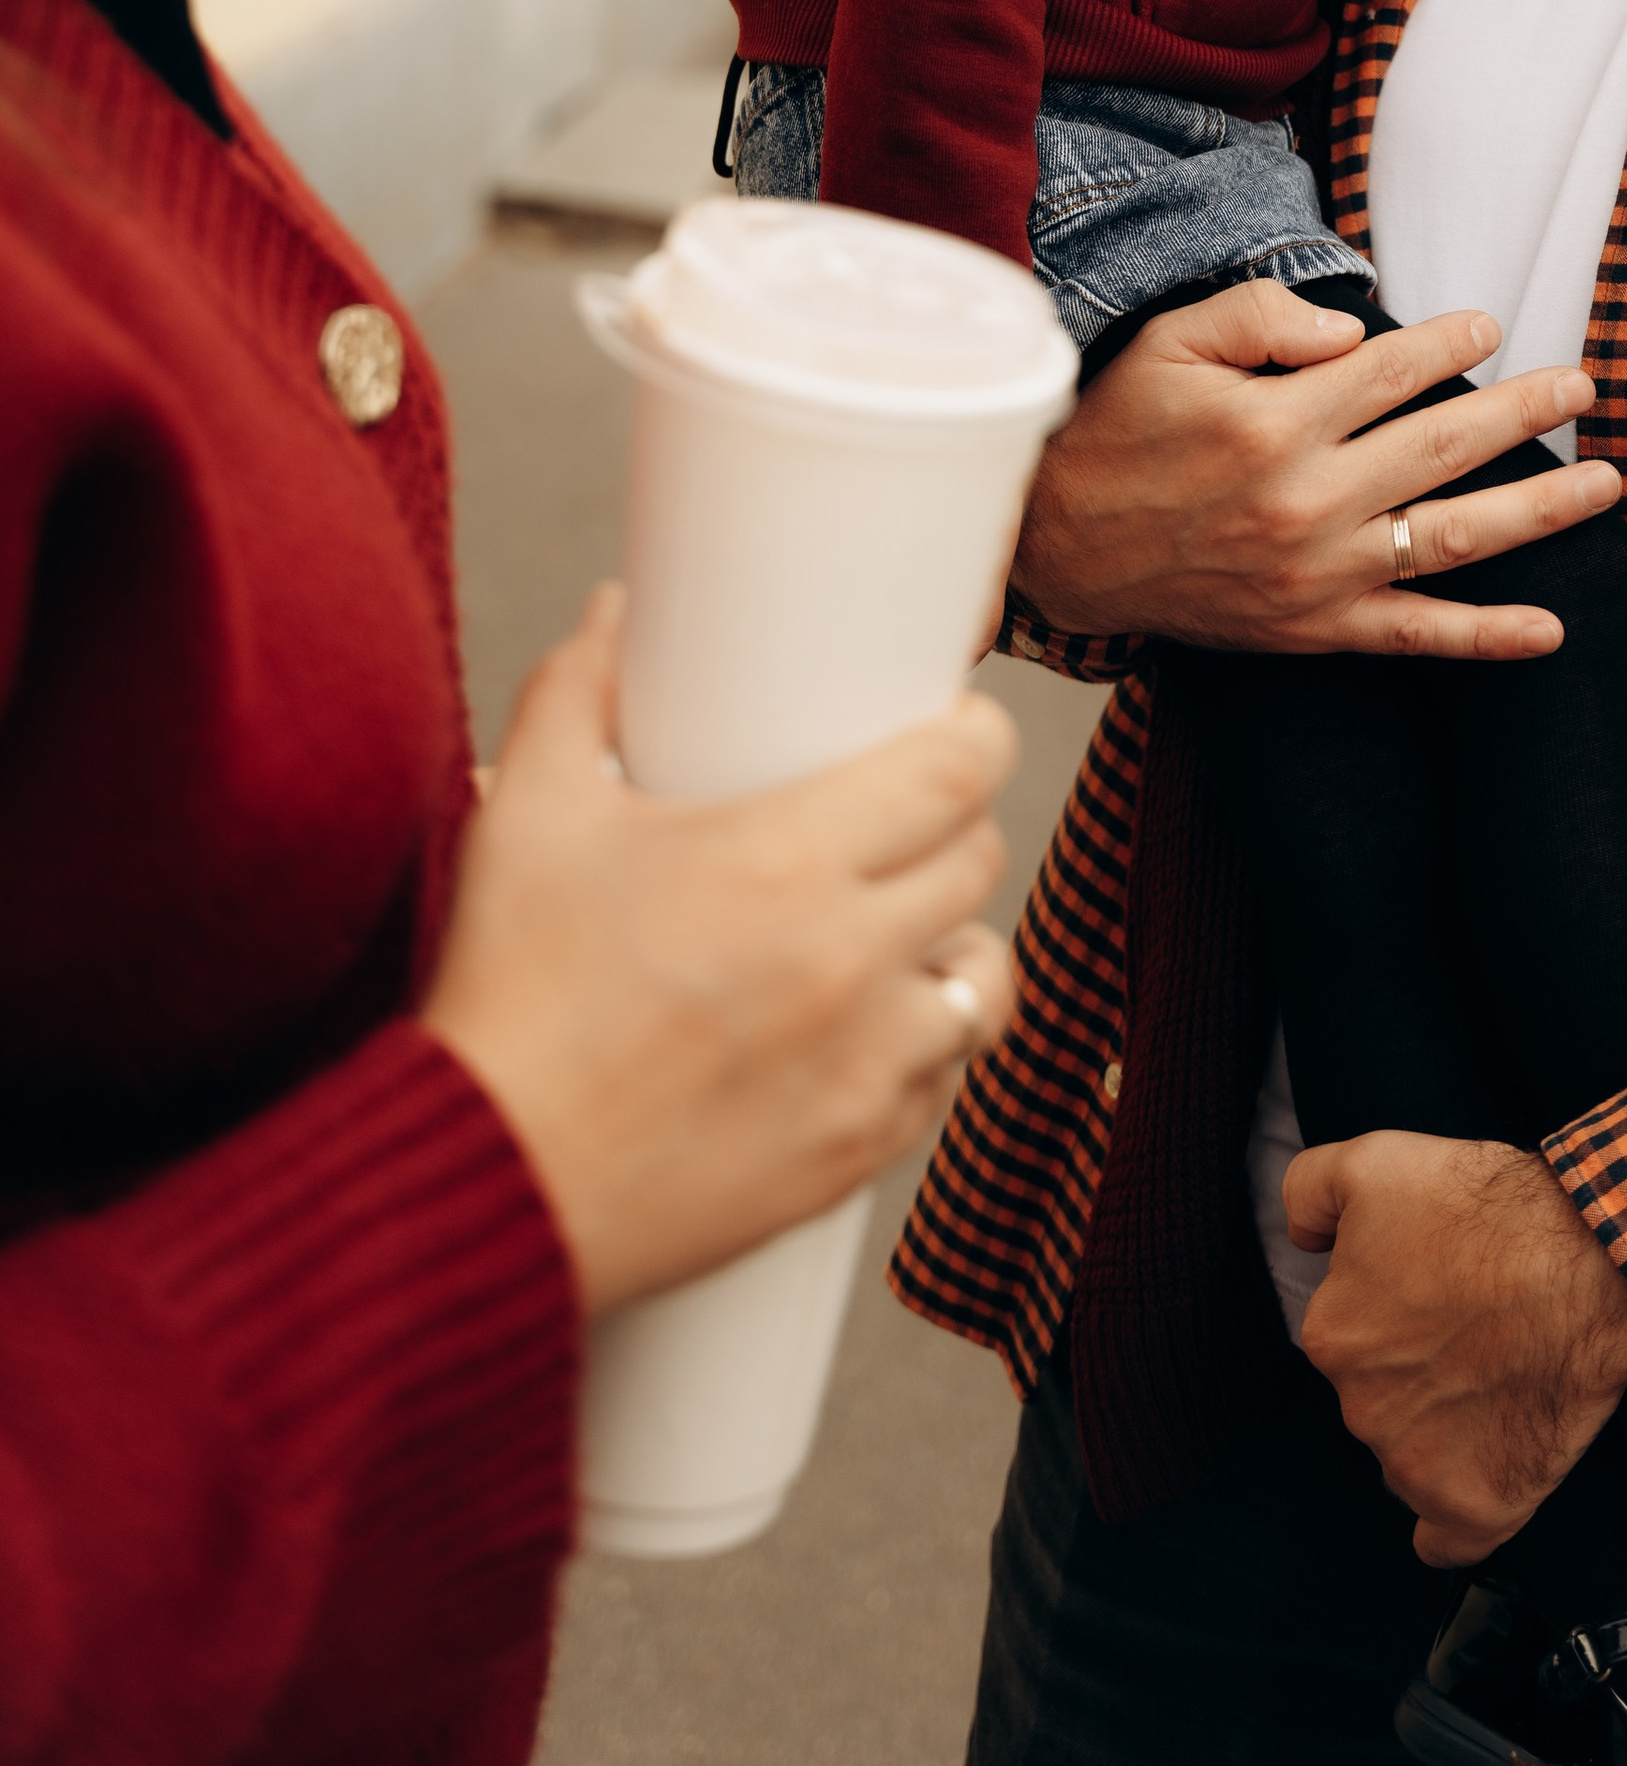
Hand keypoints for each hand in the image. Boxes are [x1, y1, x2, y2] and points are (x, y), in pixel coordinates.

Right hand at [425, 590, 1017, 1315]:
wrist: (483, 1179)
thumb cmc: (508, 991)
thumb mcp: (526, 815)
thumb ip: (573, 692)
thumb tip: (617, 609)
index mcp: (784, 861)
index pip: (959, 772)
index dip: (975, 736)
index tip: (955, 728)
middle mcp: (846, 961)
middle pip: (978, 860)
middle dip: (951, 827)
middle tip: (903, 819)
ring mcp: (861, 1066)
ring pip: (982, 977)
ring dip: (950, 941)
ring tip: (899, 926)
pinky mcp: (854, 1151)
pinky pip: (940, 1079)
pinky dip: (918, 1046)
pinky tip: (863, 1026)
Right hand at [1010, 278, 1621, 660]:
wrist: (1056, 547)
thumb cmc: (1115, 430)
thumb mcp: (1170, 342)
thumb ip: (1263, 314)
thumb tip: (1356, 329)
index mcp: (1273, 422)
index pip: (1393, 369)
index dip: (1450, 342)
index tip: (1489, 326)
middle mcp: (1306, 500)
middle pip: (1444, 445)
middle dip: (1526, 411)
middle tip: (1584, 383)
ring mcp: (1317, 574)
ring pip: (1453, 537)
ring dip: (1539, 509)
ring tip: (1606, 483)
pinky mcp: (1314, 629)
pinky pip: (1416, 637)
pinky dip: (1488, 638)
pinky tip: (1551, 629)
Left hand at [1287, 1134, 1626, 1566]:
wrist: (1586, 1263)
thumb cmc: (1486, 1210)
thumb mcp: (1372, 1161)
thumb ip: (1307, 1193)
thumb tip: (1302, 1240)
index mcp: (1331, 1336)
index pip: (1350, 1333)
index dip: (1397, 1306)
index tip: (1442, 1286)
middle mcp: (1361, 1410)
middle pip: (1382, 1396)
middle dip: (1420, 1367)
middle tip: (1479, 1326)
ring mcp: (1416, 1467)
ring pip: (1413, 1455)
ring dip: (1446, 1427)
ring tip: (1505, 1375)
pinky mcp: (1477, 1506)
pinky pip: (1448, 1540)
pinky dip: (1454, 1524)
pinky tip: (1474, 1487)